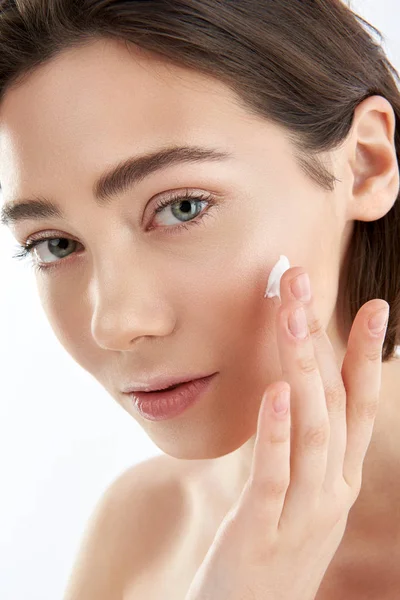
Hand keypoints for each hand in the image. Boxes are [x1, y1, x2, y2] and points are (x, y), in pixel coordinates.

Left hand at [185, 266, 389, 599]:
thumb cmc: (272, 551)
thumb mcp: (301, 497)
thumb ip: (303, 450)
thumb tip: (293, 396)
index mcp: (340, 479)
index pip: (360, 407)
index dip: (367, 355)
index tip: (373, 305)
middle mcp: (332, 491)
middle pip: (335, 404)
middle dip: (323, 339)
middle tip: (305, 282)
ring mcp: (302, 514)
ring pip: (313, 431)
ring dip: (304, 370)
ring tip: (293, 318)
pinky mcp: (261, 533)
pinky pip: (274, 477)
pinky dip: (277, 434)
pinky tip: (274, 392)